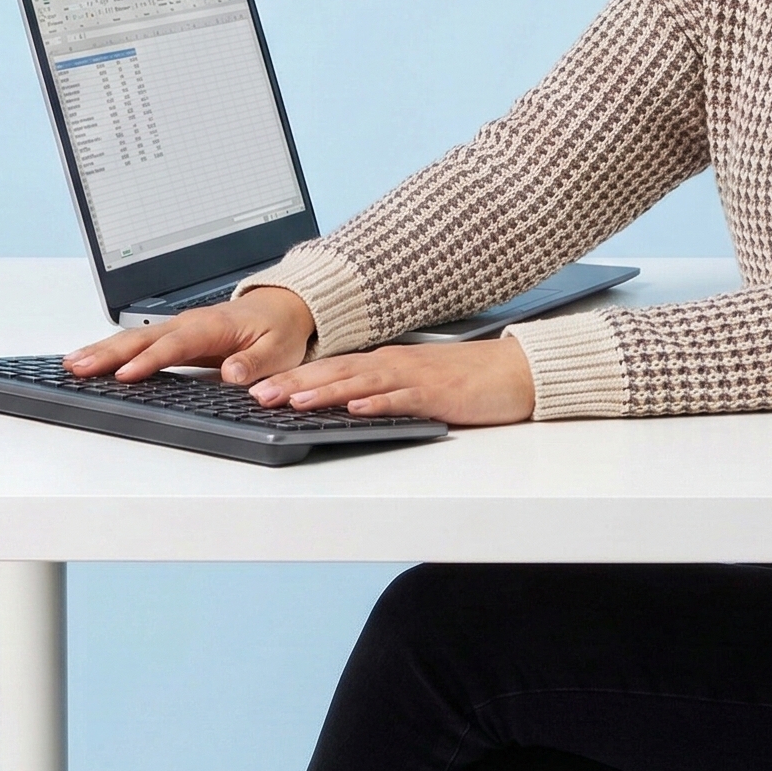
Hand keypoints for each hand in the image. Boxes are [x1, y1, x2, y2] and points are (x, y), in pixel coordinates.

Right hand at [65, 288, 315, 385]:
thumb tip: (234, 374)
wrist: (284, 307)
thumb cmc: (280, 329)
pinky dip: (114, 349)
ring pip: (134, 336)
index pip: (176, 345)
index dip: (150, 360)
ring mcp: (180, 327)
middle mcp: (190, 323)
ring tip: (73, 364)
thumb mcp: (279, 350)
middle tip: (78, 367)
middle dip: (109, 352)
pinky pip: (140, 340)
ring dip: (103, 349)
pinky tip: (94, 359)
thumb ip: (256, 363)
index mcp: (213, 326)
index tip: (126, 375)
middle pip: (142, 337)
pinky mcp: (176, 335)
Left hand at [251, 337, 535, 426]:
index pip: (331, 369)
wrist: (513, 370)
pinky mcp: (436, 394)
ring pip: (360, 382)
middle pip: (335, 373)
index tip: (260, 386)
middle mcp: (393, 364)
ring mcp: (414, 377)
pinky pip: (401, 398)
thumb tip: (345, 405)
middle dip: (294, 383)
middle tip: (258, 394)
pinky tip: (355, 407)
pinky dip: (376, 402)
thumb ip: (382, 392)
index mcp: (385, 363)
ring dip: (324, 391)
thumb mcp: (415, 385)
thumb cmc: (467, 380)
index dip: (294, 377)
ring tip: (293, 400)